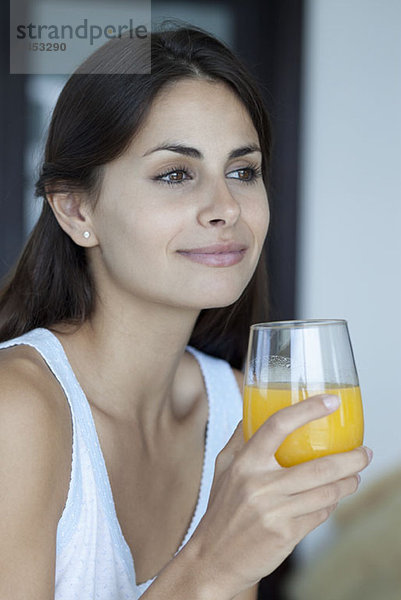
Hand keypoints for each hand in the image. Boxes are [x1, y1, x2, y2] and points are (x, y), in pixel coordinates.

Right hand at [189, 394, 371, 597]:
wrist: (212, 559)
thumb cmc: (220, 510)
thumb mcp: (222, 469)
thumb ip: (239, 439)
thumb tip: (252, 412)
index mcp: (244, 463)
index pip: (277, 426)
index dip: (307, 410)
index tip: (331, 401)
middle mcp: (259, 485)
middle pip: (318, 467)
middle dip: (351, 459)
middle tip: (364, 452)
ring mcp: (274, 512)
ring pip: (325, 493)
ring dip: (348, 483)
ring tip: (355, 476)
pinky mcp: (285, 535)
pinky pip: (320, 515)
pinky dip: (331, 505)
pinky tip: (333, 499)